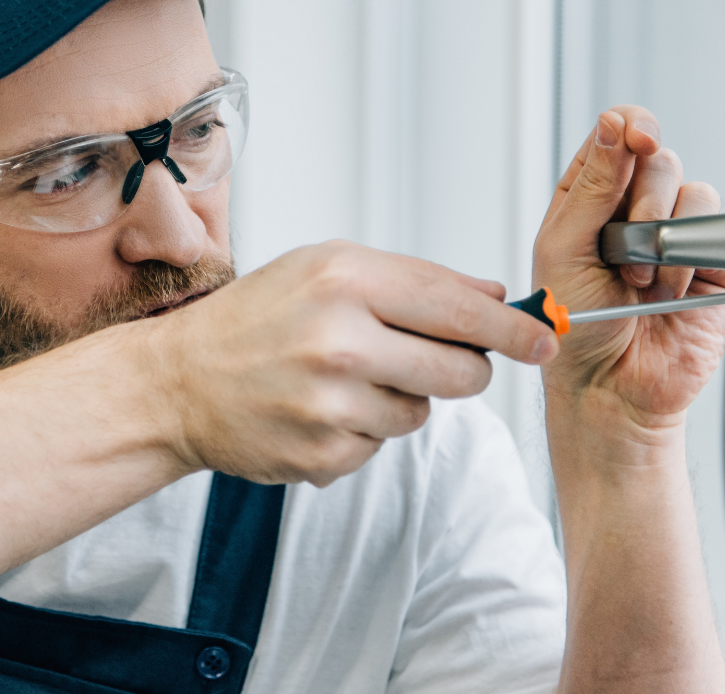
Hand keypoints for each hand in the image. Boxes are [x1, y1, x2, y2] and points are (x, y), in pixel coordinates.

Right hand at [140, 241, 558, 485]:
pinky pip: (380, 448)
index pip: (459, 308)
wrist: (178, 381)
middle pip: (460, 372)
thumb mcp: (327, 269)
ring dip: (401, 401)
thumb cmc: (255, 318)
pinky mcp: (320, 454)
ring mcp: (328, 404)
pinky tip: (319, 410)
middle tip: (438, 361)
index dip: (513, 329)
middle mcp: (337, 340)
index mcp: (343, 280)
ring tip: (346, 379)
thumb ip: (416, 280)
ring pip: (422, 415)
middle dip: (464, 369)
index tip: (545, 339)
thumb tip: (497, 296)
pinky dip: (362, 433)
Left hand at [535, 107, 724, 444]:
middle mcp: (633, 209)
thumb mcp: (563, 248)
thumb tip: (614, 124)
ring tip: (641, 282)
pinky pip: (721, 229)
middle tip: (621, 252)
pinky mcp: (713, 261)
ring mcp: (675, 234)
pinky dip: (693, 258)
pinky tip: (671, 291)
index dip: (629, 127)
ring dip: (664, 239)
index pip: (615, 135)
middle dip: (642, 202)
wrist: (610, 387)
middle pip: (658, 158)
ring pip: (692, 191)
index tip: (634, 137)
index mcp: (589, 196)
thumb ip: (593, 185)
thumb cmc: (574, 326)